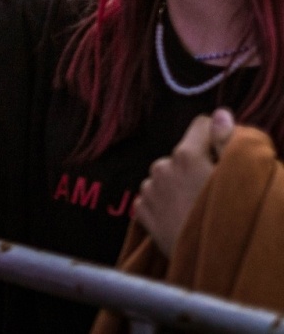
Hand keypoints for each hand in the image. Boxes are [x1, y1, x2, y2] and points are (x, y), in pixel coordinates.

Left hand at [134, 108, 236, 255]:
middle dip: (197, 165)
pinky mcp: (140, 211)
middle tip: (214, 191)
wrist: (209, 265)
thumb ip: (228, 143)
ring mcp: (148, 190)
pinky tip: (182, 219)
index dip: (217, 137)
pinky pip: (154, 197)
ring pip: (167, 176)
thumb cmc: (231, 222)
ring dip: (180, 185)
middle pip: (183, 154)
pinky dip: (166, 203)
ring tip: (198, 209)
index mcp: (186, 154)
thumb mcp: (239, 180)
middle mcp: (161, 166)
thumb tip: (221, 114)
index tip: (227, 155)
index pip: (201, 125)